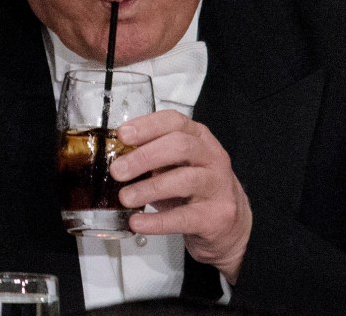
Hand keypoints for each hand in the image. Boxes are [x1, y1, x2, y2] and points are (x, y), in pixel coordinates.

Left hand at [111, 109, 251, 282]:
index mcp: (199, 138)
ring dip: (149, 189)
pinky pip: (184, 217)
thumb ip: (152, 157)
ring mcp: (217, 186)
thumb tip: (116, 157)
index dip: (147, 126)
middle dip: (144, 157)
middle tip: (118, 170)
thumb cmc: (195, 188)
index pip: (175, 122)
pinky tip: (138, 222)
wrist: (229, 224)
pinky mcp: (216, 216)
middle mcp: (211, 157)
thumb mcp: (176, 165)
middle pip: (180, 147)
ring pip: (184, 180)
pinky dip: (157, 221)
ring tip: (125, 197)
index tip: (123, 135)